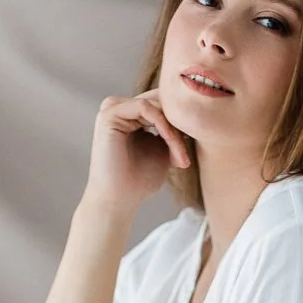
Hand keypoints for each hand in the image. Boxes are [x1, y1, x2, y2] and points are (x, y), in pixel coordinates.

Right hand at [83, 92, 193, 216]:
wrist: (120, 201)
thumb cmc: (140, 181)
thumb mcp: (165, 149)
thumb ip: (175, 130)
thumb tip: (194, 115)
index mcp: (131, 114)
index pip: (164, 104)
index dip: (181, 123)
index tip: (191, 150)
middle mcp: (120, 107)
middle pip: (161, 101)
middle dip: (179, 125)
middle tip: (185, 155)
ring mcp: (112, 108)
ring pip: (155, 105)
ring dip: (172, 128)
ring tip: (179, 155)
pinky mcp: (108, 114)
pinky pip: (144, 107)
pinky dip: (162, 124)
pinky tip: (170, 141)